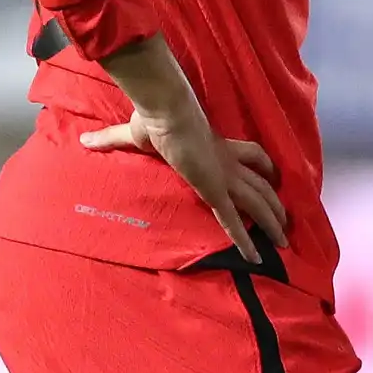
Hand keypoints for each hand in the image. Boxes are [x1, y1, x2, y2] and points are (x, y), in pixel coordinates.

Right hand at [81, 94, 288, 266]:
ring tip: (284, 243)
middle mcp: (228, 162)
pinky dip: (245, 241)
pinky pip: (234, 221)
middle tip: (287, 220)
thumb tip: (85, 141)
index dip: (265, 166)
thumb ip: (112, 140)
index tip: (274, 176)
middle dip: (276, 202)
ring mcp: (225, 177)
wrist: (167, 113)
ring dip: (273, 223)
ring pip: (259, 203)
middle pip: (263, 183)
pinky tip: (256, 258)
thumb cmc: (156, 119)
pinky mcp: (216, 191)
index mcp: (218, 145)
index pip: (251, 155)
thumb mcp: (134, 132)